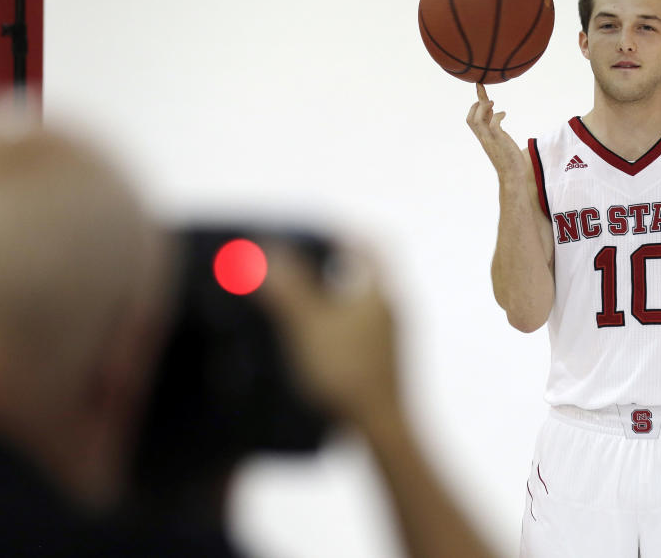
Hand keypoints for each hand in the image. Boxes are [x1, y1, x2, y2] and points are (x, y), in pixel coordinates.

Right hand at [257, 242, 398, 425]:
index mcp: (381, 292)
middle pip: (365, 275)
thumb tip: (268, 252)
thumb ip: (288, 287)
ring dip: (332, 299)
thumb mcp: (308, 324)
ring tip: (297, 302)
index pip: (371, 246)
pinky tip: (312, 341)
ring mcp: (391, 340)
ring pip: (360, 306)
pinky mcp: (383, 365)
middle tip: (299, 266)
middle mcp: (393, 312)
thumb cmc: (347, 371)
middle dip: (332, 267)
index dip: (344, 234)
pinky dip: (336, 327)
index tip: (318, 233)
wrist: (381, 428)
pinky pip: (359, 333)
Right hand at [465, 83, 524, 179]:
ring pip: (477, 120)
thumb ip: (495, 127)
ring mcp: (490, 139)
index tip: (481, 94)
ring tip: (493, 102)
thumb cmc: (508, 159)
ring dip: (483, 108)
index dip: (474, 106)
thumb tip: (496, 114)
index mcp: (482, 138)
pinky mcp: (499, 140)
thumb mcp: (499, 139)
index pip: (471, 120)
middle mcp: (483, 138)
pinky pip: (493, 124)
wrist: (512, 175)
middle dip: (476, 102)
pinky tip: (504, 114)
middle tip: (485, 93)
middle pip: (470, 118)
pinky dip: (497, 115)